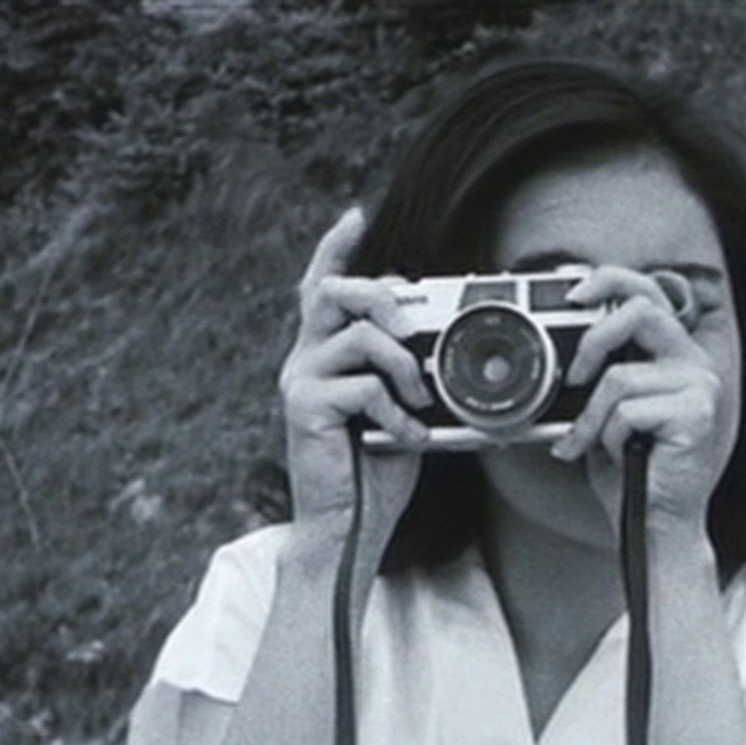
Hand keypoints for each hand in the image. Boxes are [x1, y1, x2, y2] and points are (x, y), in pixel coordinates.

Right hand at [277, 208, 432, 572]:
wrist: (347, 528)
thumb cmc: (377, 468)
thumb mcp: (402, 407)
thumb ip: (409, 370)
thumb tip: (444, 342)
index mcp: (326, 352)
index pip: (323, 287)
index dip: (335, 248)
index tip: (354, 215)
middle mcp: (305, 359)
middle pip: (332, 292)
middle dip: (379, 295)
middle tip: (410, 325)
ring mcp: (300, 382)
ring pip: (358, 335)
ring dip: (403, 363)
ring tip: (419, 398)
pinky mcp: (305, 409)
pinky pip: (362, 386)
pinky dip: (395, 410)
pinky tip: (405, 436)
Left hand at [547, 265, 738, 556]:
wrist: (655, 523)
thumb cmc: (631, 469)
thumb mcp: (606, 410)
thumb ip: (598, 371)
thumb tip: (557, 344)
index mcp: (672, 353)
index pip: (647, 292)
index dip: (609, 280)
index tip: (572, 291)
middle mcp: (692, 362)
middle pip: (639, 311)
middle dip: (594, 340)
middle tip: (575, 377)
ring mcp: (699, 387)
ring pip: (620, 377)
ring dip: (593, 418)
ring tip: (594, 444)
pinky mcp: (697, 414)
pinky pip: (628, 411)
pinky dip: (610, 439)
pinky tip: (623, 458)